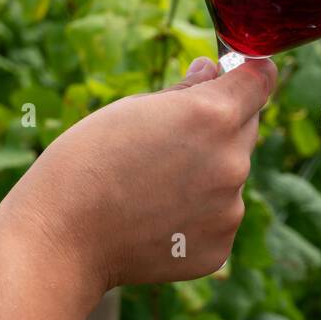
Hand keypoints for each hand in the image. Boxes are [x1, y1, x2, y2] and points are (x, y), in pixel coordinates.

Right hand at [0, 55, 277, 295]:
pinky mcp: (219, 248)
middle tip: (167, 139)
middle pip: (245, 127)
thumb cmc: (87, 160)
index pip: (261, 80)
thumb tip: (214, 72)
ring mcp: (229, 210)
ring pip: (231, 175)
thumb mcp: (134, 107)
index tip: (239, 72)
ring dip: (207, 172)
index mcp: (214, 116)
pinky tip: (155, 217)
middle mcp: (232, 162)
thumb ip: (187, 90)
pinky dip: (197, 213)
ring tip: (151, 184)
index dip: (250, 72)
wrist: (59, 238)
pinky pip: (218, 217)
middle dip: (220, 124)